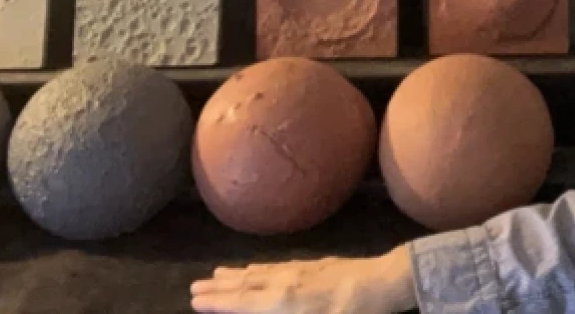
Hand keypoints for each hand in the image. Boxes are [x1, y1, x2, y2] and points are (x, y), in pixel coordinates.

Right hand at [190, 244, 416, 312]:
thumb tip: (262, 306)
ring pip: (258, 273)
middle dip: (219, 288)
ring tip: (215, 274)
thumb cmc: (351, 313)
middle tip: (194, 286)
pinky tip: (254, 268)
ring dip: (234, 275)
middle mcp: (284, 284)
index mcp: (284, 304)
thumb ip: (283, 313)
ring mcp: (297, 271)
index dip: (218, 302)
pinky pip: (274, 266)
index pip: (243, 303)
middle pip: (245, 285)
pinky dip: (257, 268)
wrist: (381, 282)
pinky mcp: (310, 265)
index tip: (194, 300)